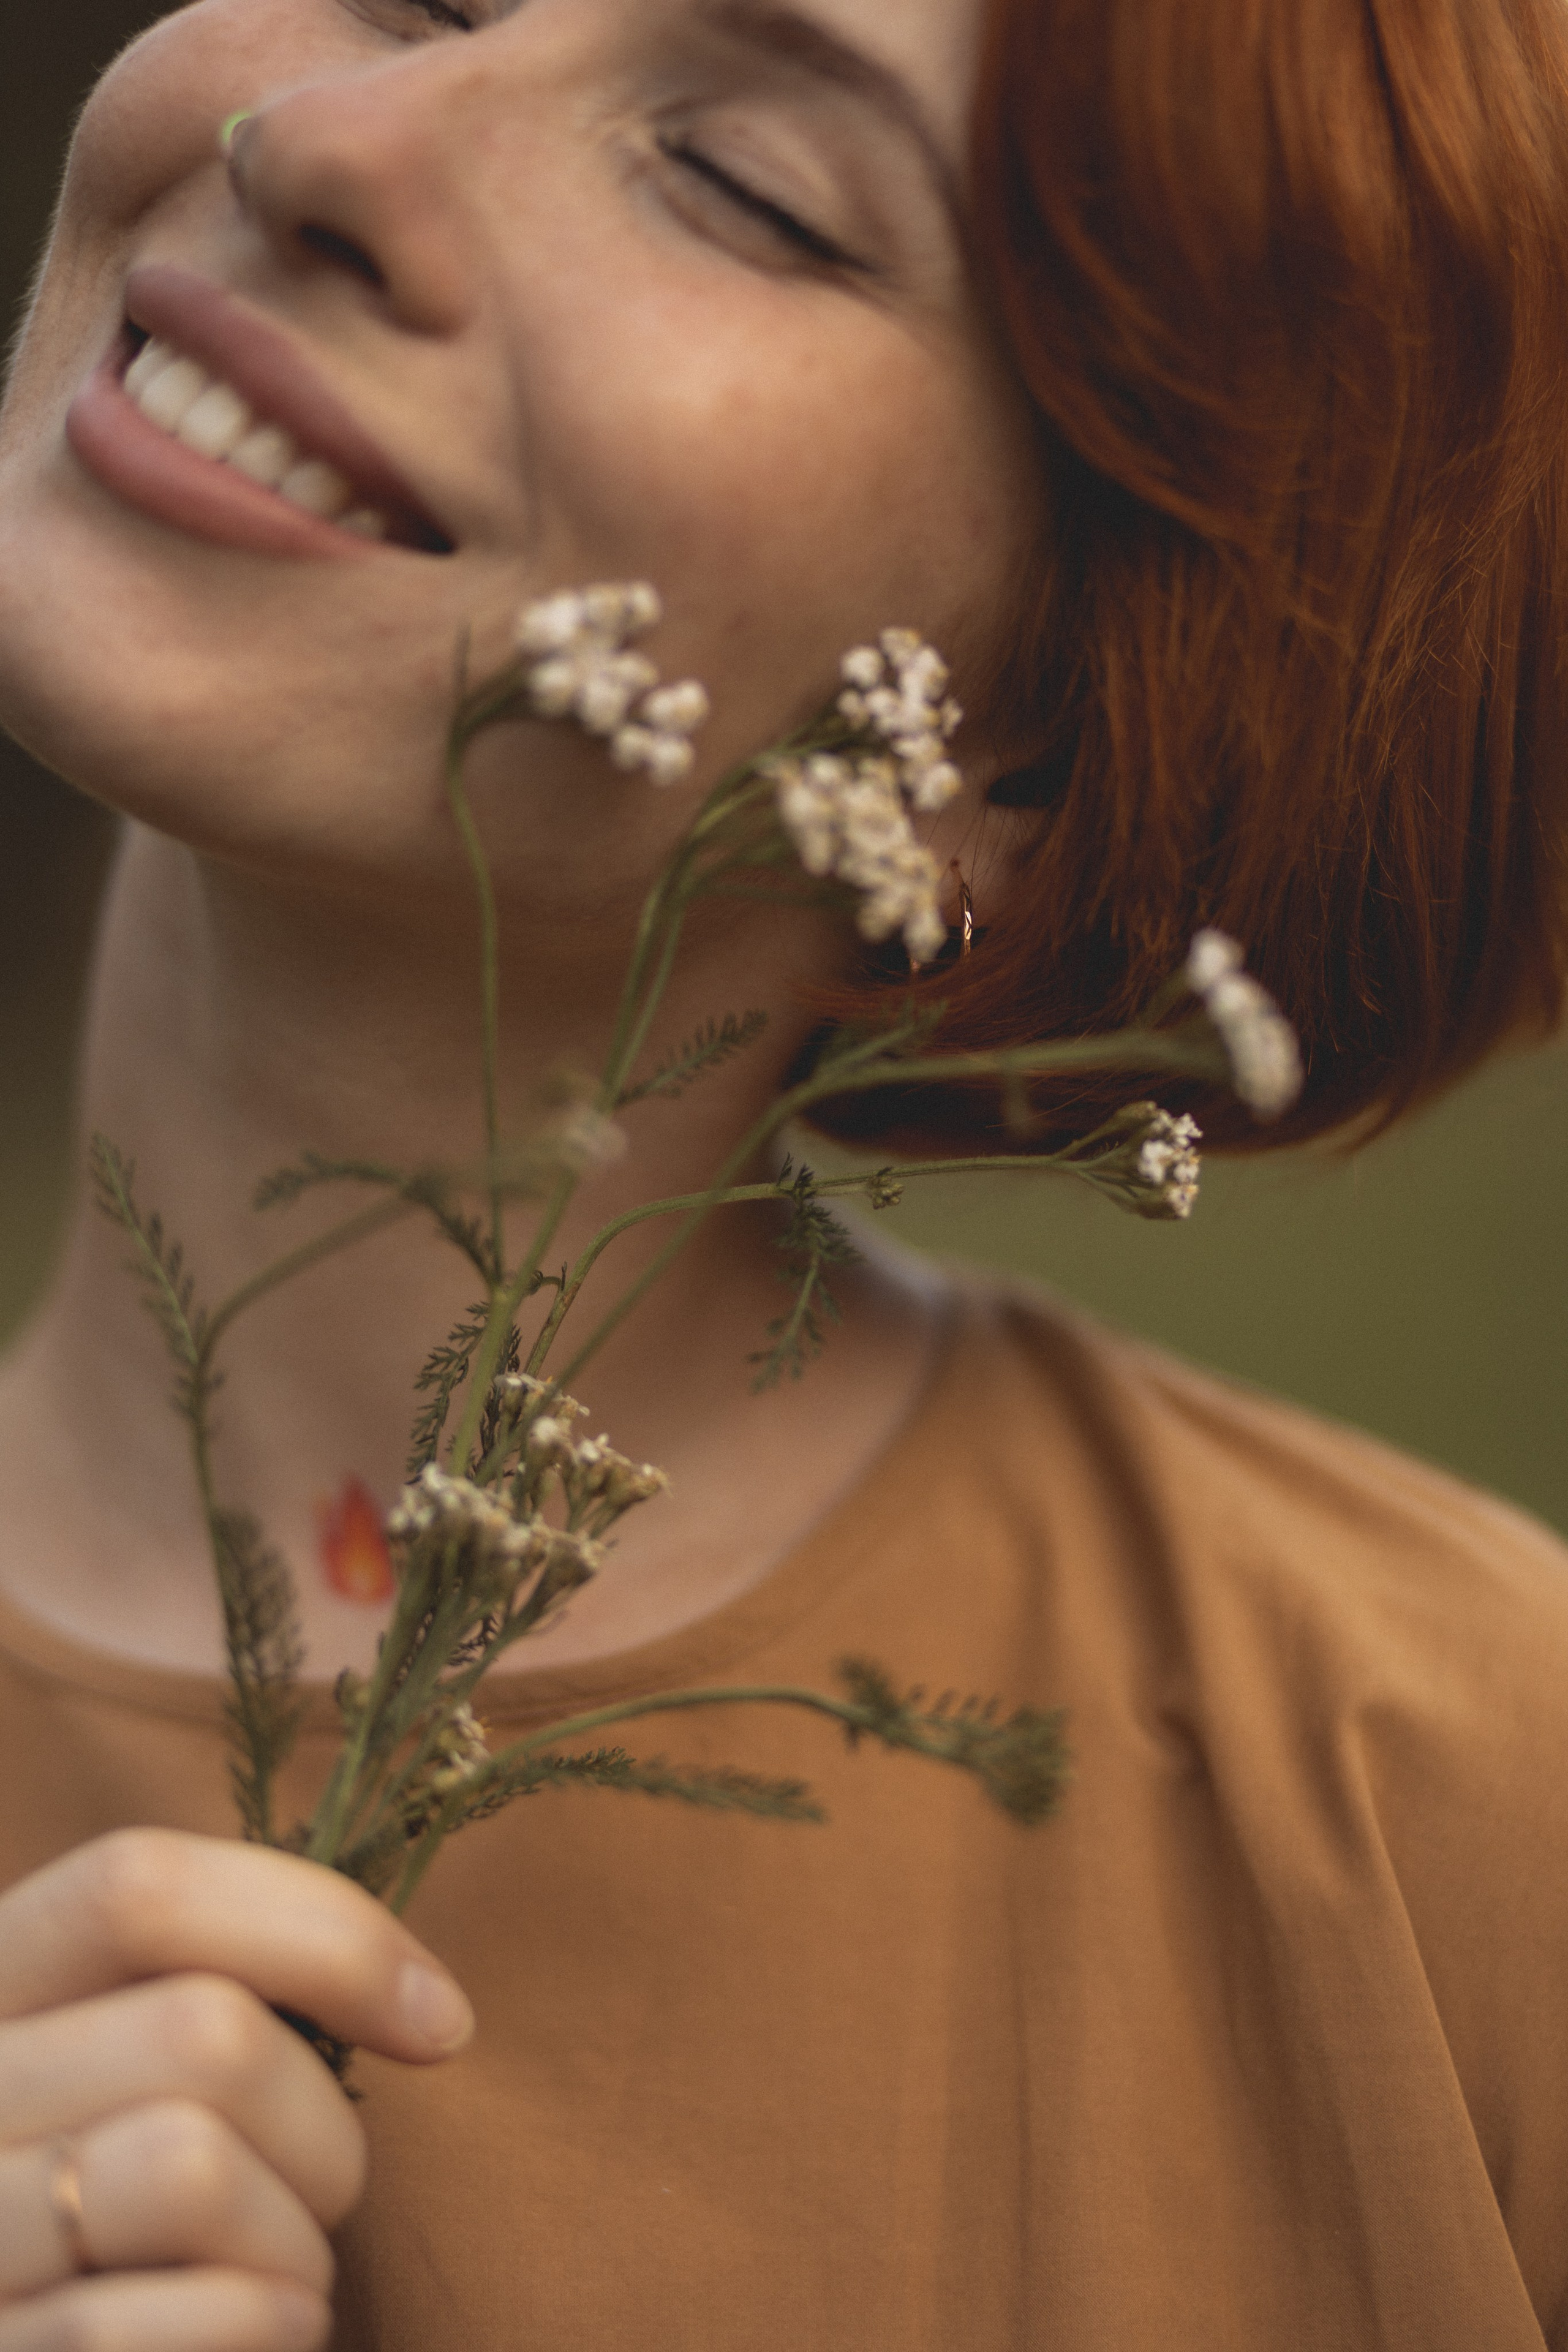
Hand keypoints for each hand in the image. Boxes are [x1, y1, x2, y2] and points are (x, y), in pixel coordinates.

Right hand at [0, 1829, 473, 2350]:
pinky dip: (262, 2328)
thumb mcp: (127, 2070)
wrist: (61, 2344)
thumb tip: (423, 2001)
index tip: (438, 2015)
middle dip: (323, 2127)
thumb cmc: (126, 2220)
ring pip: (190, 2170)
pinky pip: (162, 2321)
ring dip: (296, 2240)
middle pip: (202, 2032)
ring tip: (287, 2273)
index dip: (319, 1932)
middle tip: (324, 2195)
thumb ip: (212, 1997)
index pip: (136, 1888)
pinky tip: (267, 2330)